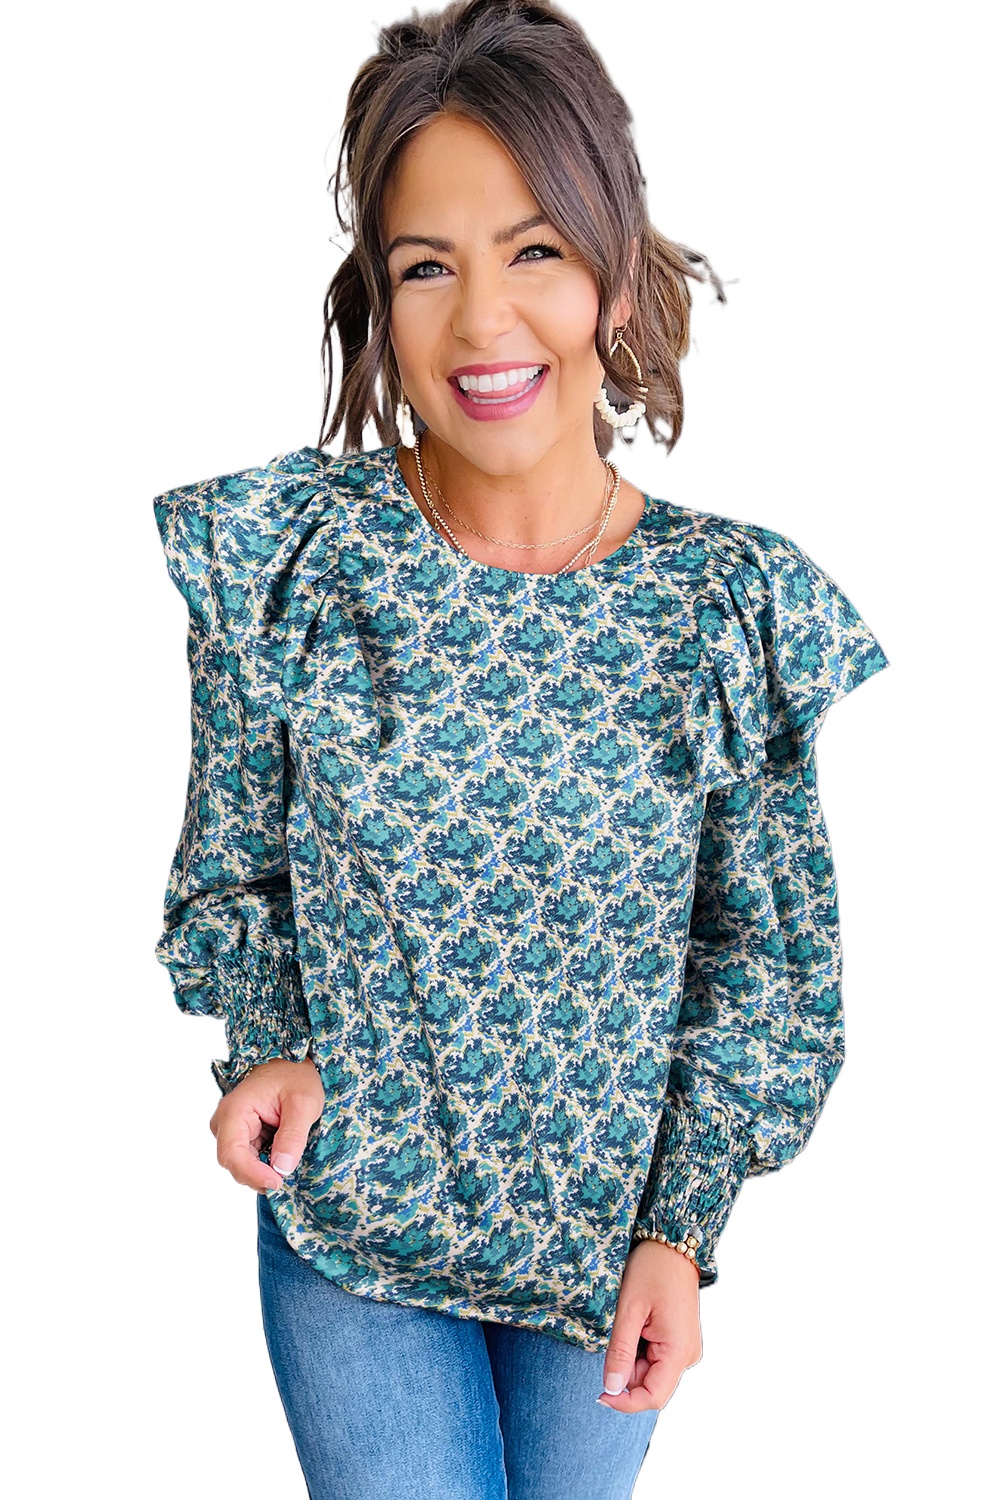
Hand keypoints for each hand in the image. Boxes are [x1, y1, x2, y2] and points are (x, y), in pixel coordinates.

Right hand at [208, 1057, 324, 1193]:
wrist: (293, 1062)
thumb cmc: (296, 1076)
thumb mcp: (304, 1103)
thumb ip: (293, 1135)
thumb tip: (282, 1168)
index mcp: (234, 1110)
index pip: (231, 1154)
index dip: (252, 1174)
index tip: (277, 1182)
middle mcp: (226, 1122)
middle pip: (235, 1163)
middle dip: (259, 1174)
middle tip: (287, 1176)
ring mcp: (231, 1129)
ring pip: (242, 1164)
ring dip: (263, 1169)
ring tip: (287, 1157)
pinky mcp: (241, 1135)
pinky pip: (249, 1158)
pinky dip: (265, 1162)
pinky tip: (281, 1155)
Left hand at [596, 1239, 702, 1411]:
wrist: (673, 1243)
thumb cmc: (652, 1269)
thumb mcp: (629, 1309)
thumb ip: (619, 1352)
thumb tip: (611, 1389)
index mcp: (679, 1351)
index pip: (653, 1397)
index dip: (625, 1402)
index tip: (599, 1395)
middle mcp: (687, 1355)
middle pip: (649, 1384)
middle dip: (625, 1369)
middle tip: (615, 1333)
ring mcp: (684, 1347)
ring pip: (649, 1370)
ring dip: (630, 1355)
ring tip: (628, 1319)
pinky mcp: (678, 1339)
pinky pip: (654, 1356)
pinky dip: (637, 1346)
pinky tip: (636, 1319)